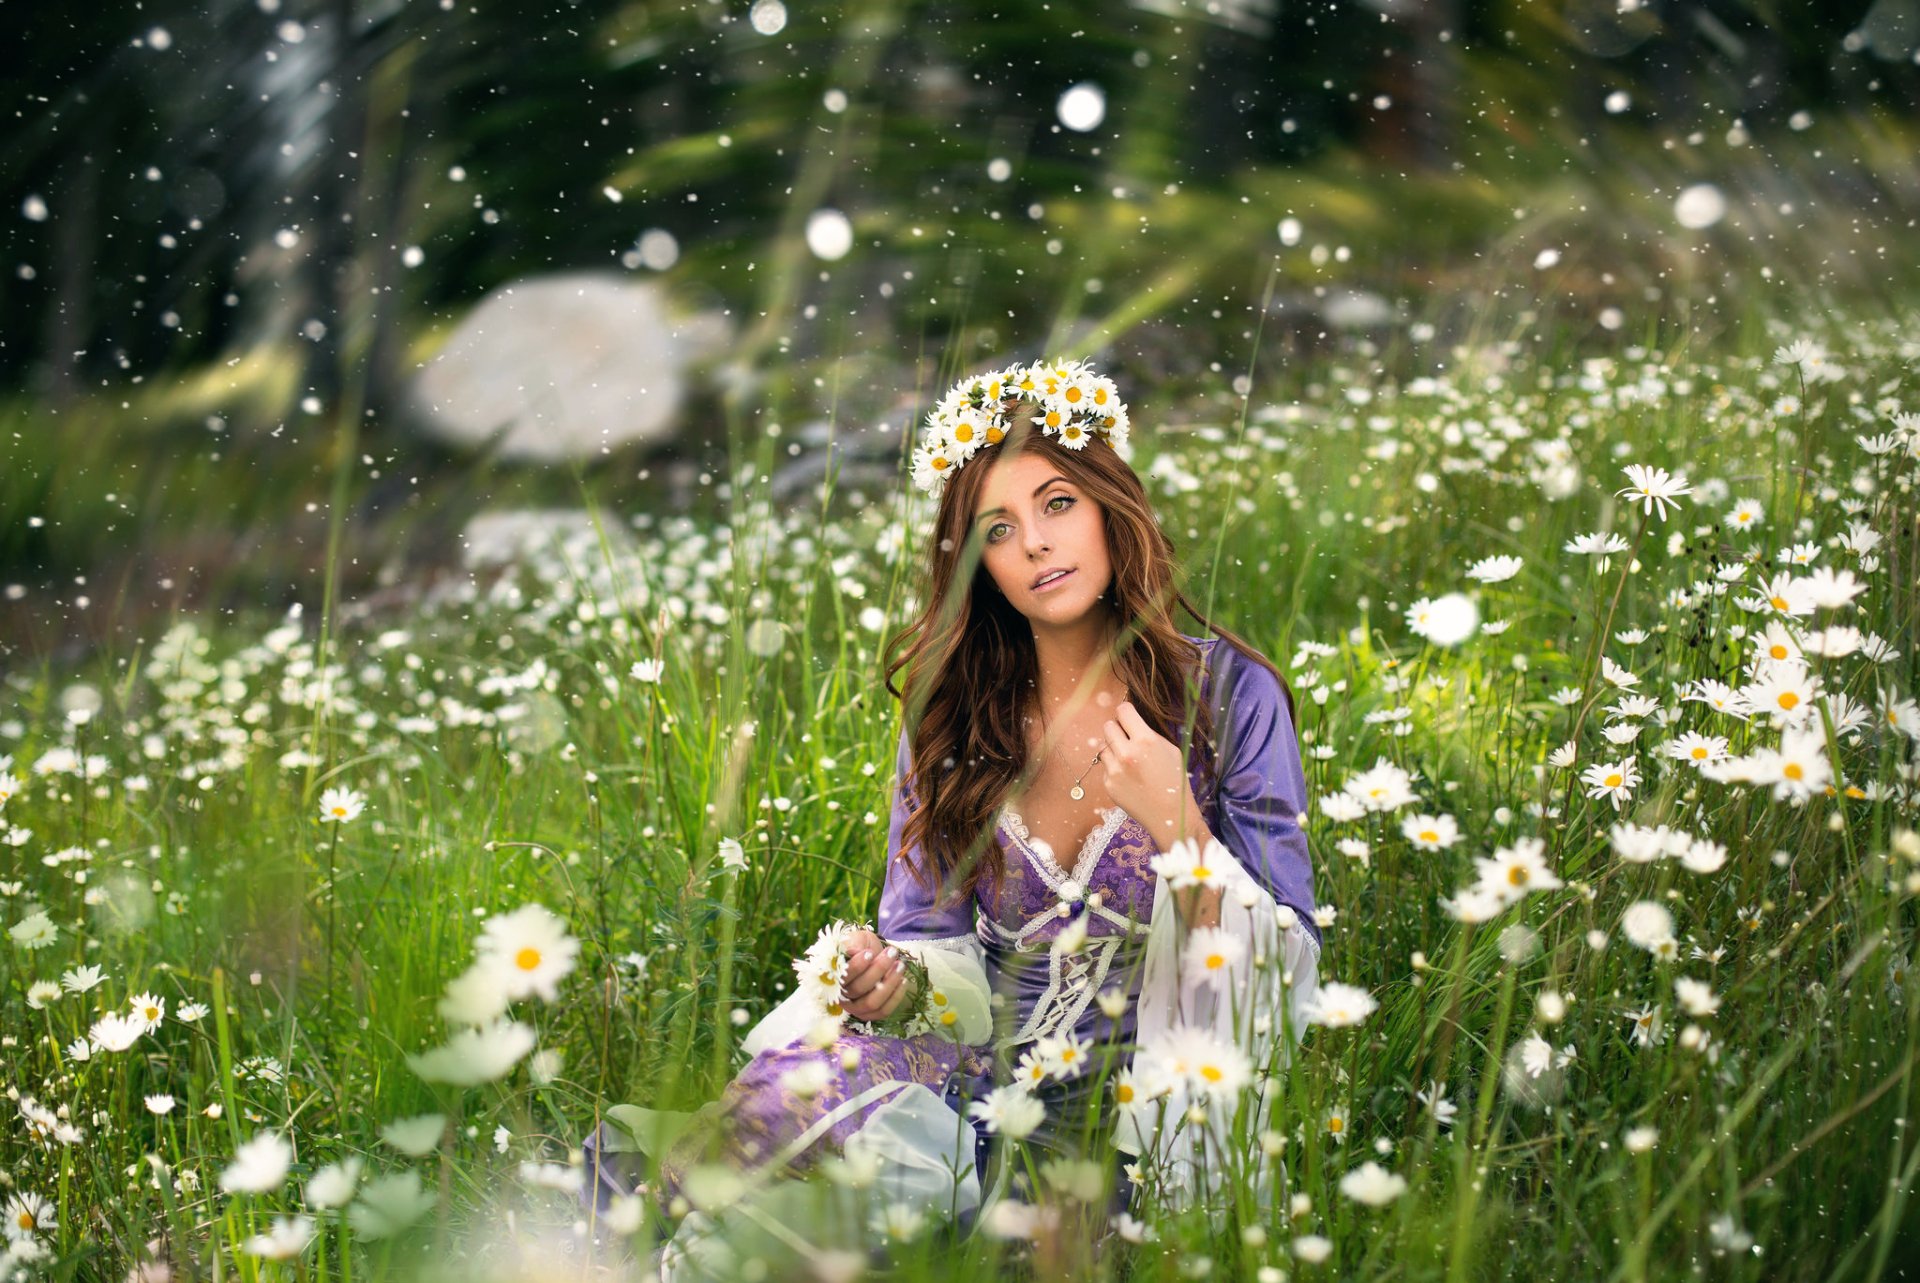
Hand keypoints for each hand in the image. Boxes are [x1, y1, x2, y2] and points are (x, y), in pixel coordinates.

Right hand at [840, 929, 909, 1021]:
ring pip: (871, 1002)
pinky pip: (883, 1011)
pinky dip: (895, 997)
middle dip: (878, 969)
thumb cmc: (861, 946)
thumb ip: (852, 944)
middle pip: (858, 989)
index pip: (842, 976)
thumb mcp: (856, 939)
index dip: (856, 967)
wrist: (873, 955)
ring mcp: (855, 1008)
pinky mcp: (870, 1015)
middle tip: (892, 953)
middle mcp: (842, 996)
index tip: (870, 953)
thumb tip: (851, 952)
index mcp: (833, 977)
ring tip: (900, 965)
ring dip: (889, 984)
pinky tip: (903, 980)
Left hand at [1099, 701, 1199, 839]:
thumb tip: (1132, 723)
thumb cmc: (1175, 780)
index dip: (1126, 712)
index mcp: (1145, 740)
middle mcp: (1126, 753)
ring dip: (1113, 749)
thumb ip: (1149, 734)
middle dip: (1117, 730)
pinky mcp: (1108, 784)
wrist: (1170, 814)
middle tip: (1127, 739)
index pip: (1123, 711)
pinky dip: (1113, 768)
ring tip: (1129, 761)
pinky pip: (1105, 767)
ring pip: (1103, 746)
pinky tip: (1128, 778)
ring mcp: (1114, 770)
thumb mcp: (1170, 749)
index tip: (1128, 717)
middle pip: (1108, 726)